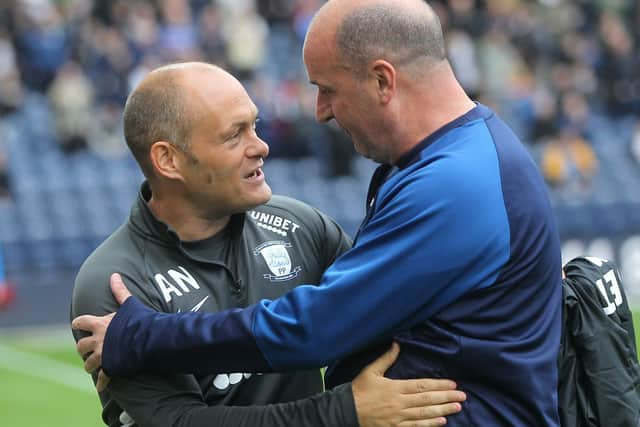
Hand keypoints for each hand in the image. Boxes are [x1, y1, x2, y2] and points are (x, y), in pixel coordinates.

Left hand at [71, 273, 131, 391]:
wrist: (148, 339)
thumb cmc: (139, 320)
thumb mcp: (129, 304)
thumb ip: (120, 291)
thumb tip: (114, 274)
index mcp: (99, 325)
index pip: (80, 323)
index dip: (78, 324)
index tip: (79, 326)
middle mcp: (98, 341)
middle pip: (80, 346)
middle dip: (83, 348)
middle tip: (89, 349)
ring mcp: (103, 356)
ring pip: (88, 364)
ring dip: (90, 365)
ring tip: (94, 366)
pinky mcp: (111, 368)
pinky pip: (102, 378)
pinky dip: (101, 383)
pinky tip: (101, 386)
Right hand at [352, 342, 464, 426]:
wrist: (346, 411)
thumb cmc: (358, 390)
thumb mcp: (371, 371)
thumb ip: (386, 358)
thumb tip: (397, 344)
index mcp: (394, 387)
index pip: (421, 386)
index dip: (438, 385)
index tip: (453, 384)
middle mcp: (399, 403)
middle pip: (427, 400)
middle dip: (446, 398)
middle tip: (462, 397)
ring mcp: (398, 417)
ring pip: (424, 414)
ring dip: (442, 410)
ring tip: (457, 408)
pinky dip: (429, 425)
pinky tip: (441, 422)